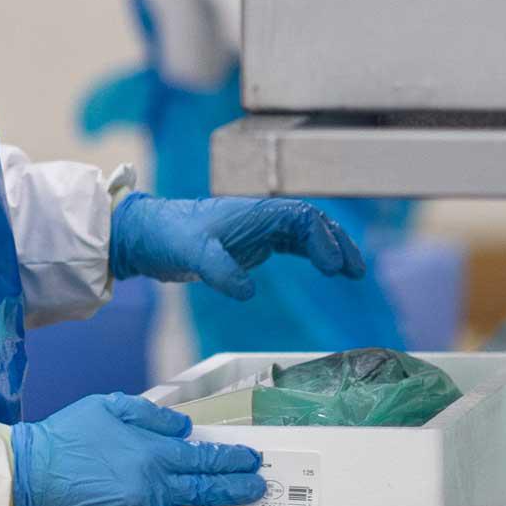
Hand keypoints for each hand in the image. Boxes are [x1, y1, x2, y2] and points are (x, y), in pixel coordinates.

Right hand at [9, 392, 270, 505]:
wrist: (32, 473)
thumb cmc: (65, 437)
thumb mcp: (108, 404)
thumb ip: (151, 414)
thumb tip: (186, 428)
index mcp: (154, 452)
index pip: (205, 458)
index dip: (233, 460)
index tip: (251, 461)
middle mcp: (157, 487)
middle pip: (210, 491)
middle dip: (241, 491)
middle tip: (260, 491)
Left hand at [109, 192, 368, 301]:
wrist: (150, 234)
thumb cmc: (170, 237)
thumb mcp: (193, 254)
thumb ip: (220, 271)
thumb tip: (249, 292)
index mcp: (254, 213)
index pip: (301, 218)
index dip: (322, 239)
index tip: (333, 267)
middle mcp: (262, 217)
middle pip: (312, 222)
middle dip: (337, 243)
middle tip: (356, 271)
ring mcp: (259, 229)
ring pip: (307, 233)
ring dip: (331, 249)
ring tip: (353, 273)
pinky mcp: (253, 242)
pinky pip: (294, 244)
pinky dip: (314, 254)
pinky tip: (326, 271)